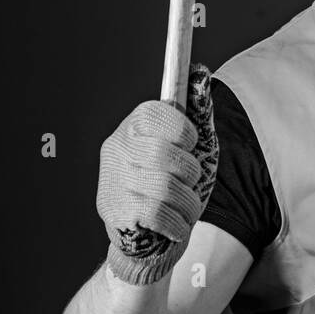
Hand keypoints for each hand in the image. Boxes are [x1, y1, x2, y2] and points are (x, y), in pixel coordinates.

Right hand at [96, 63, 219, 284]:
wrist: (150, 241)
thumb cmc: (175, 188)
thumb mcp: (192, 149)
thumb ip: (197, 115)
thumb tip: (201, 72)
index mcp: (133, 127)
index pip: (154, 114)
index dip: (181, 130)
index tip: (190, 143)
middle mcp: (117, 149)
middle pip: (164, 153)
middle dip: (190, 172)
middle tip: (189, 182)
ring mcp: (113, 181)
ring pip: (165, 187)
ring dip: (189, 202)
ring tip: (187, 208)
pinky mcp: (114, 212)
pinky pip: (157, 213)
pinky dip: (178, 222)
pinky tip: (176, 225)